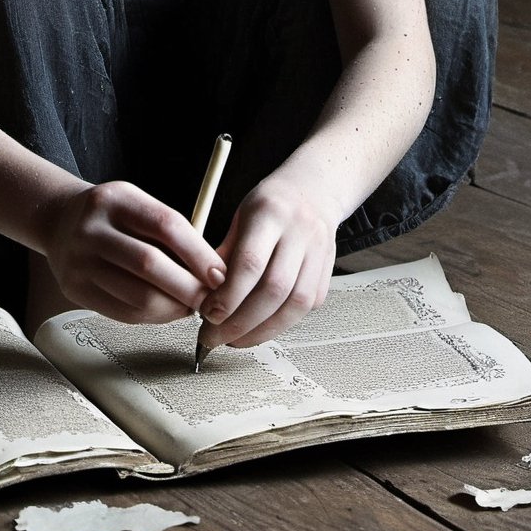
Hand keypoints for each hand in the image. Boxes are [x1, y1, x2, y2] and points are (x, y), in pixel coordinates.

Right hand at [40, 179, 226, 325]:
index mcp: (115, 200)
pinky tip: (166, 311)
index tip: (219, 274)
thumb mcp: (136, 203)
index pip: (166, 225)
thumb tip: (211, 271)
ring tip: (190, 306)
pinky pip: (123, 313)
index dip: (198, 253)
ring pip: (138, 296)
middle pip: (150, 265)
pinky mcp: (75, 290)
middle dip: (189, 287)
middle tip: (211, 298)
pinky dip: (153, 317)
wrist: (59, 221)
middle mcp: (92, 229)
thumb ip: (169, 229)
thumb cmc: (111, 215)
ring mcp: (79, 262)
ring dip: (174, 308)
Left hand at [198, 176, 337, 349]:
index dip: (228, 296)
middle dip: (241, 322)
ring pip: (295, 304)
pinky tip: (261, 327)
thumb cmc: (270, 205)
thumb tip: (202, 297)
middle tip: (216, 336)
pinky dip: (283, 323)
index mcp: (270, 213)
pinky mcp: (328, 270)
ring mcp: (319, 251)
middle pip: (273, 289)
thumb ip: (223, 255)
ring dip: (263, 331)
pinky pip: (308, 306)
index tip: (208, 315)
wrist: (313, 190)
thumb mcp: (239, 218)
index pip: (250, 263)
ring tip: (237, 340)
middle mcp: (299, 232)